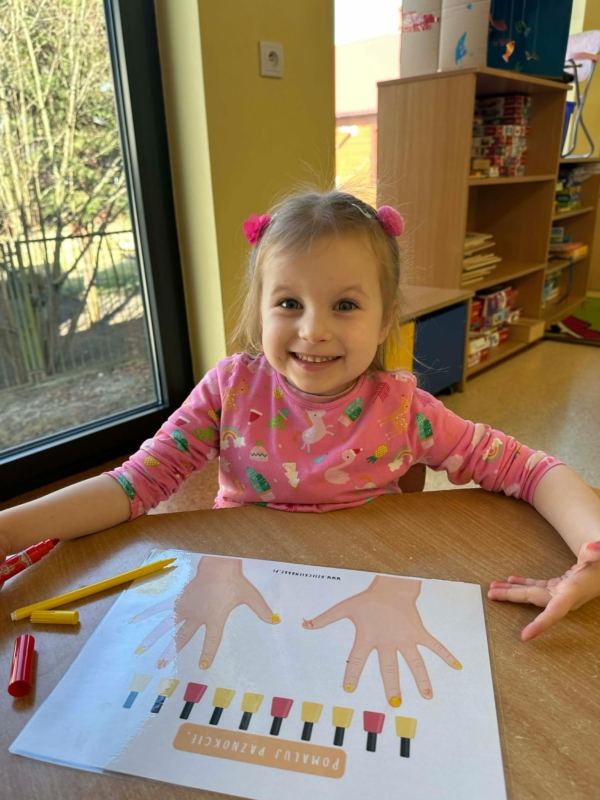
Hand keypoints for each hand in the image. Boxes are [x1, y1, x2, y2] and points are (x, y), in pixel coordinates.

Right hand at [132, 555, 279, 667]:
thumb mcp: (250, 595)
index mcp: (215, 617)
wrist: (218, 562)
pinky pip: (165, 609)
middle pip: (184, 636)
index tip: (203, 665)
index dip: (208, 652)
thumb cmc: (234, 580)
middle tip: (161, 665)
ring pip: (170, 625)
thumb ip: (262, 610)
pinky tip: (137, 620)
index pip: (211, 639)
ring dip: (158, 638)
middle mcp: (198, 614)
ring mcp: (187, 606)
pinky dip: (151, 614)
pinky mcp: (181, 599)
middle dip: (173, 651)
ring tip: (145, 650)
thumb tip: (276, 621)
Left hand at [302, 576, 461, 705]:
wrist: (392, 583)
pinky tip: (457, 666)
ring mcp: (405, 637)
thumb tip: (305, 625)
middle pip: (389, 668)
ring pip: (415, 662)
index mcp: (368, 637)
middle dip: (392, 686)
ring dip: (422, 679)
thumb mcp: (344, 608)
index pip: (357, 660)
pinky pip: (434, 646)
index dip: (352, 674)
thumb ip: (325, 619)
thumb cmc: (368, 599)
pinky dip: (446, 655)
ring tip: (428, 696)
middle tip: (394, 703)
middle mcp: (387, 640)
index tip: (348, 689)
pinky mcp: (418, 632)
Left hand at [488, 541, 599, 640]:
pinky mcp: (559, 587)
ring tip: (493, 589)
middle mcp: (565, 595)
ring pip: (532, 593)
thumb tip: (594, 548)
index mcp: (574, 591)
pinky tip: (510, 580)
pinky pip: (537, 586)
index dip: (540, 624)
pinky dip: (523, 583)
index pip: (556, 611)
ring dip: (512, 590)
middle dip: (512, 597)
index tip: (525, 636)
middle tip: (490, 595)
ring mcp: (561, 592)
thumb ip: (599, 551)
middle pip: (534, 599)